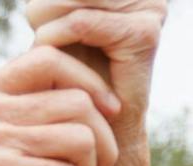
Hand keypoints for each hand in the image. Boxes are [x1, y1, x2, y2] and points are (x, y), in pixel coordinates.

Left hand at [27, 0, 166, 142]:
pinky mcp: (144, 34)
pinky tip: (51, 54)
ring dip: (45, 22)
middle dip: (45, 5)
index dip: (52, 2)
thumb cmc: (74, 68)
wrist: (101, 126)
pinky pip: (80, 23)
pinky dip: (55, 38)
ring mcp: (150, 9)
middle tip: (45, 33)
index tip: (42, 22)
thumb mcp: (58, 11)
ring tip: (50, 46)